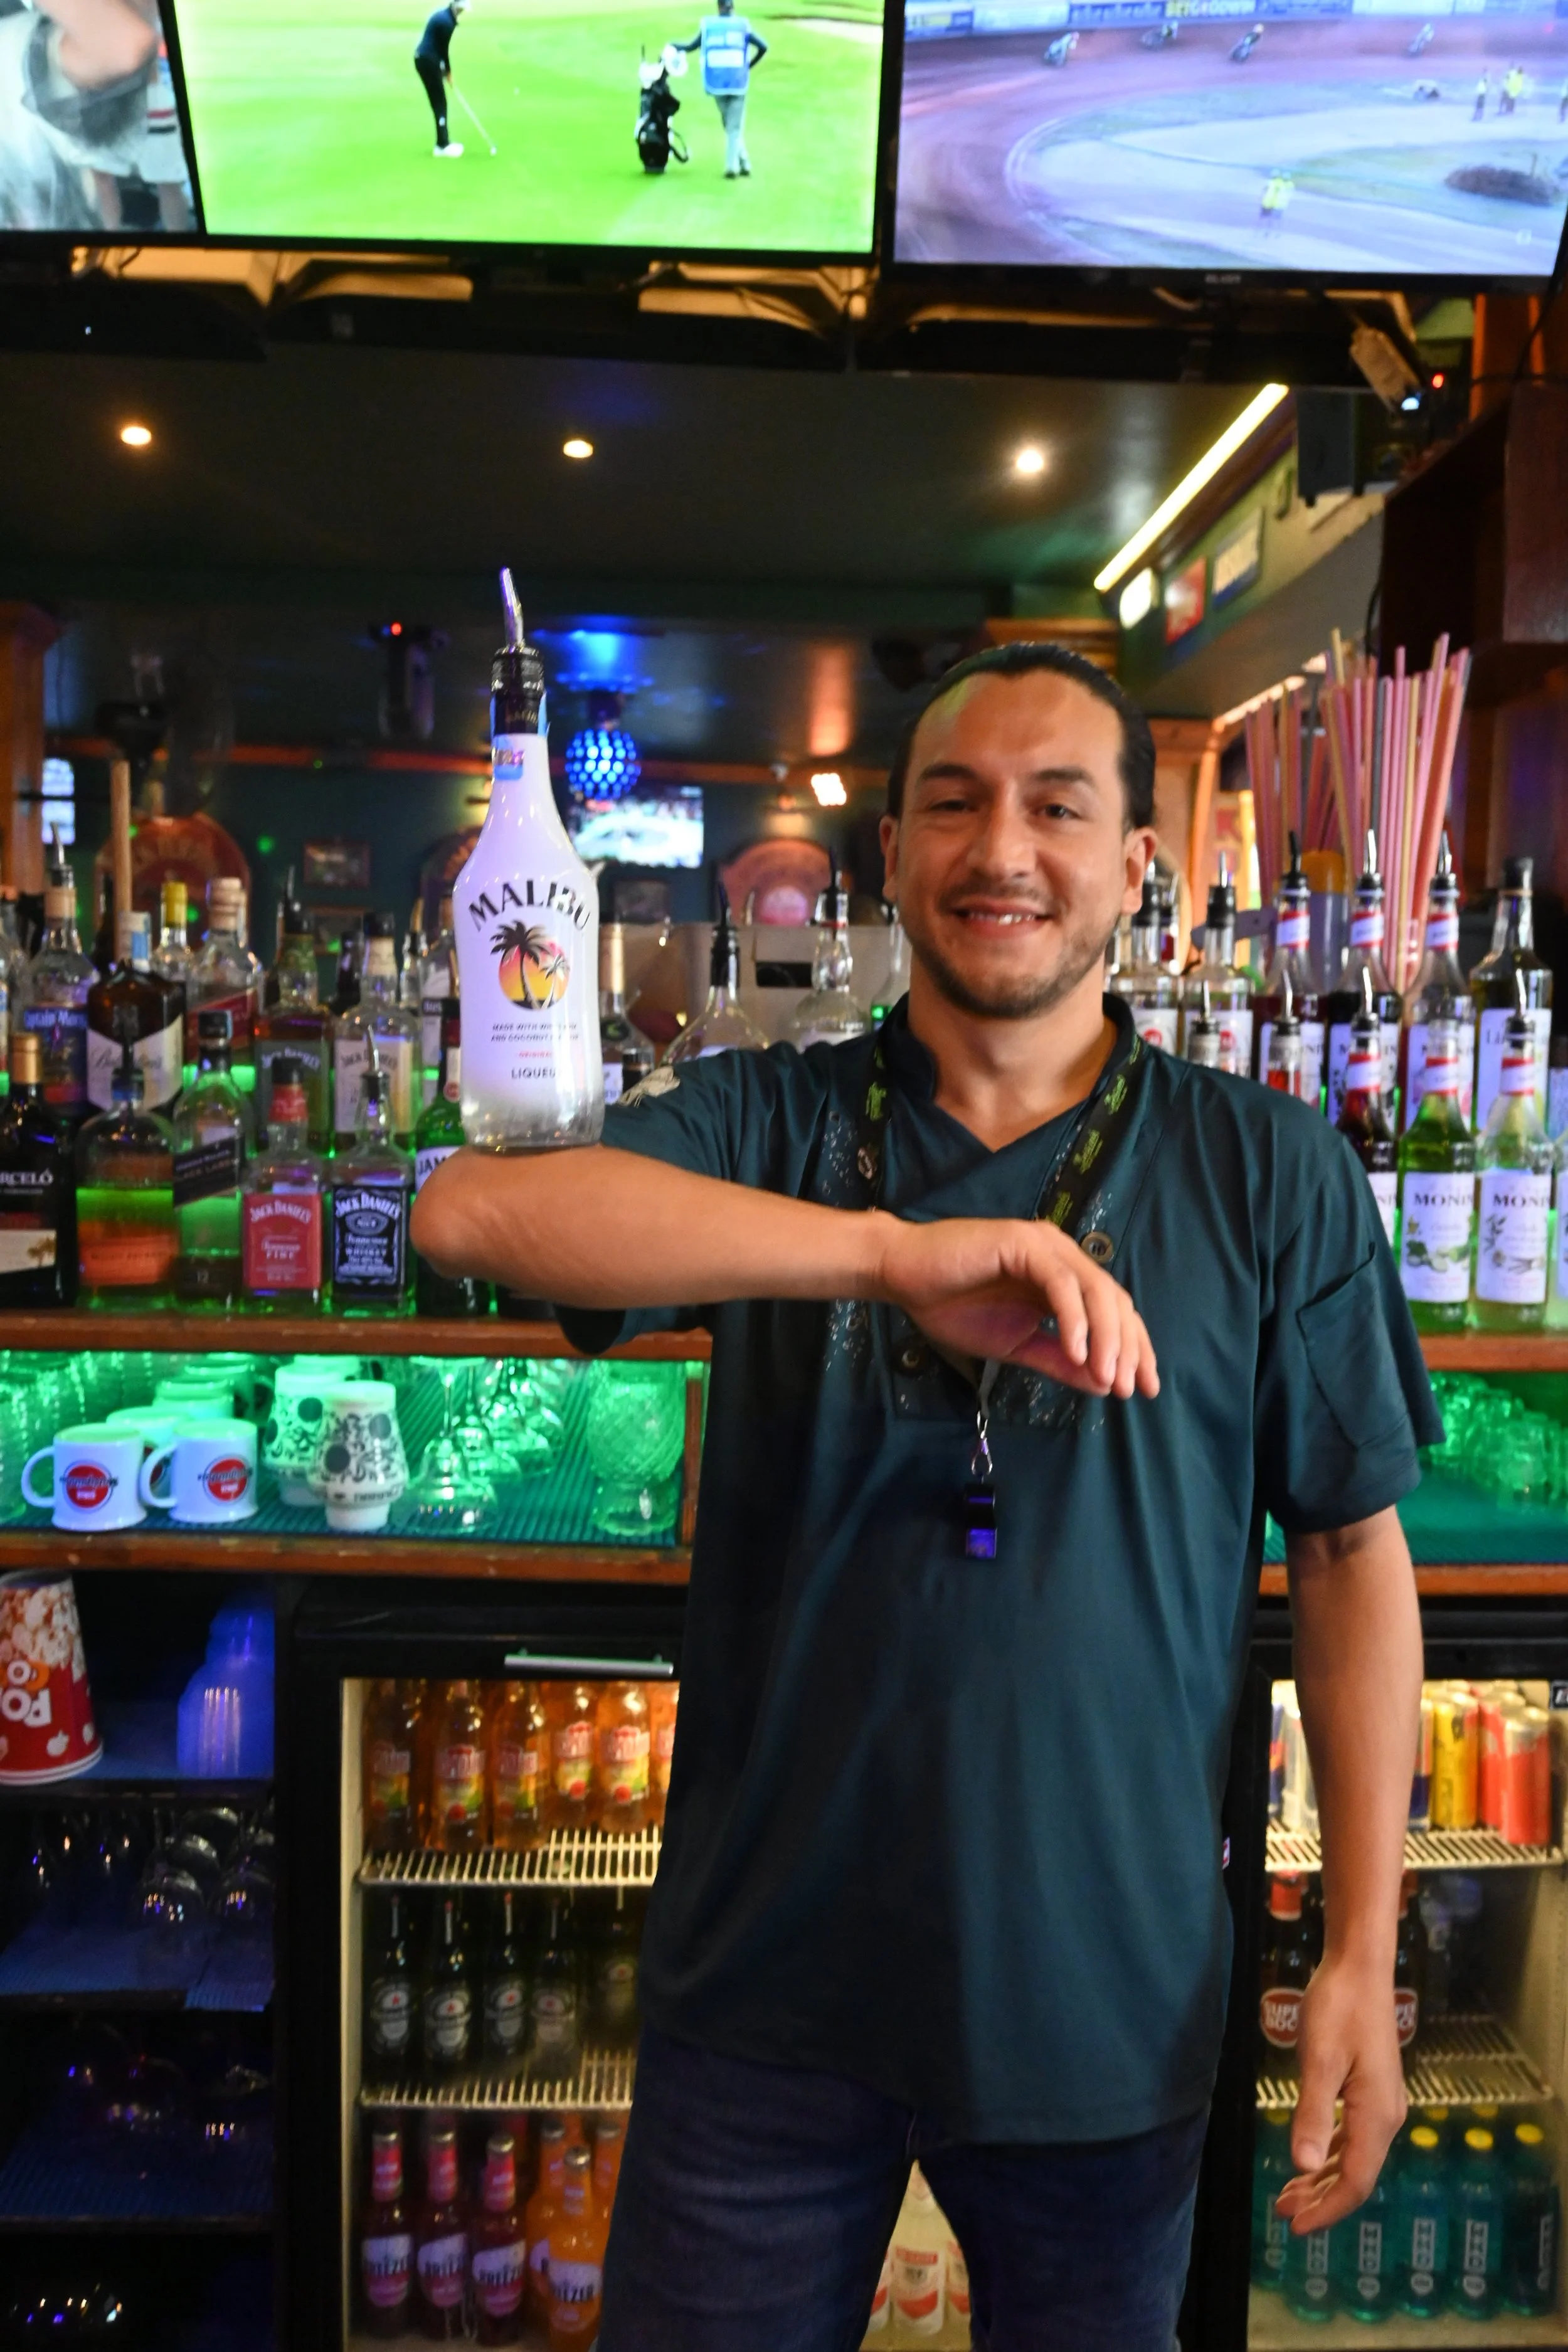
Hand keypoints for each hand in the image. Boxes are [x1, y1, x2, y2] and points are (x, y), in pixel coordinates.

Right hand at [871, 1214, 1158, 1398]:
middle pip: (1115, 1300)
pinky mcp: (1022, 1243)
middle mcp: (1062, 1255)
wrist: (903, 1276)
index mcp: (1065, 1277)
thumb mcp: (1016, 1345)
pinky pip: (1059, 1283)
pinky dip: (1073, 1318)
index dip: (1134, 1349)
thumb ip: (1058, 1360)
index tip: (1142, 1389)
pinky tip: (1076, 1351)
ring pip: (1095, 1290)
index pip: (1115, 1310)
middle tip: (1129, 1388)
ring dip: (1106, 1337)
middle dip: (1128, 1347)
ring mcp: (1044, 1245)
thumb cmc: (954, 1306)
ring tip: (1106, 1376)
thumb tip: (1103, 1383)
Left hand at [1275, 1954, 1406, 2233]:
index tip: (1296, 2226)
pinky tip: (1309, 2157)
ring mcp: (1382, 2103)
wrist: (1360, 1968)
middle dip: (1320, 2199)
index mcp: (1377, 2116)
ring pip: (1354, 2157)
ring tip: (1289, 2193)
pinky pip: (1353, 2137)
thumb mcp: (1319, 2059)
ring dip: (1321, 2178)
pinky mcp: (1372, 2089)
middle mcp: (1386, 2116)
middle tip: (1282, 2212)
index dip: (1327, 2209)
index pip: (1355, 2181)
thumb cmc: (1337, 2008)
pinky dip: (1329, 2154)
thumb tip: (1301, 2165)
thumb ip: (1313, 2113)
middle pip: (1355, 2175)